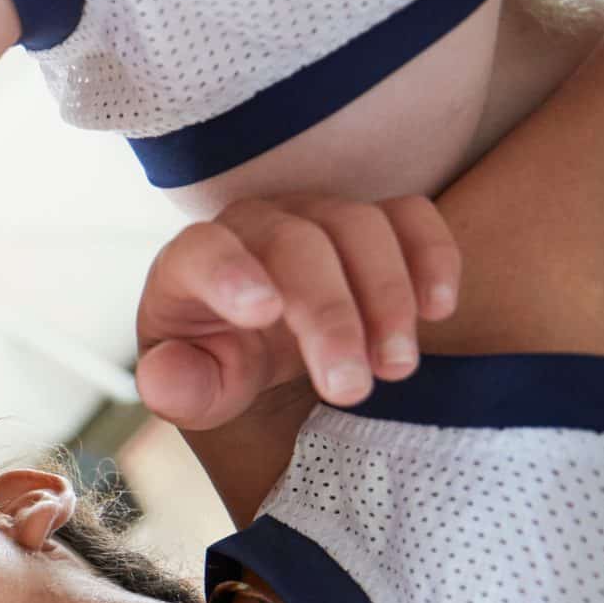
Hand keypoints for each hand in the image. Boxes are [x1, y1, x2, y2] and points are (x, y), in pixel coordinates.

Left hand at [134, 196, 460, 429]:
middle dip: (330, 316)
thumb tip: (165, 379)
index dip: (231, 274)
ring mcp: (316, 213)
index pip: (203, 251)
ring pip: (359, 227)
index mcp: (192, 261)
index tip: (264, 314)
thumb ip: (175, 386)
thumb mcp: (191, 387)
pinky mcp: (371, 221)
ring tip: (395, 369)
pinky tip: (438, 310)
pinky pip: (410, 216)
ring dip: (387, 297)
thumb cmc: (217, 359)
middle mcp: (255, 224)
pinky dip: (432, 256)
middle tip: (351, 388)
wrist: (255, 337)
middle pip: (298, 244)